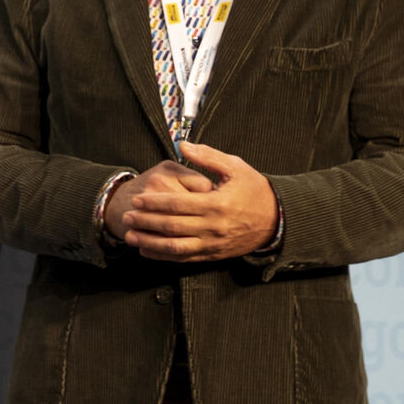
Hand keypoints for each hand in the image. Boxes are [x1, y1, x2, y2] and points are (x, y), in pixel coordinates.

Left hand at [116, 142, 278, 260]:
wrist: (276, 220)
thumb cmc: (254, 190)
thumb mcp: (235, 167)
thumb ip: (207, 157)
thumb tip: (183, 145)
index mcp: (216, 204)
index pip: (177, 204)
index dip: (154, 203)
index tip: (137, 199)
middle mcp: (213, 227)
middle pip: (172, 226)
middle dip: (145, 222)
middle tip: (126, 216)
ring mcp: (212, 244)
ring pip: (175, 247)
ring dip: (150, 242)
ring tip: (130, 236)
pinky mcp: (213, 255)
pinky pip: (184, 258)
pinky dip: (163, 256)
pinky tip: (147, 250)